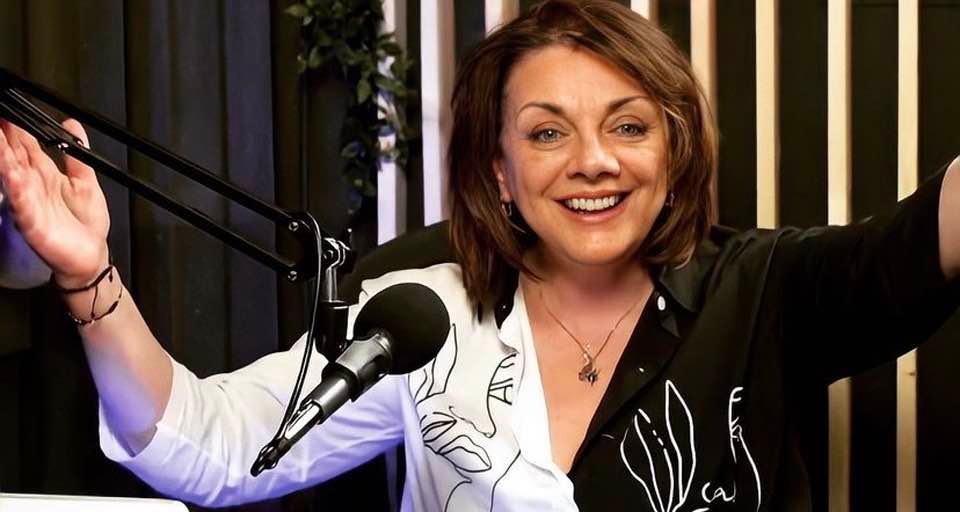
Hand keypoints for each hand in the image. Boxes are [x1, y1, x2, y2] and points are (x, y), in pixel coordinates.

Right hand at [0, 119, 109, 287]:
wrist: (92, 256)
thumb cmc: (86, 223)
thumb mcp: (85, 182)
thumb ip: (77, 155)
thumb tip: (70, 124)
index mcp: (45, 174)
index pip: (25, 145)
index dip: (16, 127)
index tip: (8, 109)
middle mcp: (33, 186)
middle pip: (14, 156)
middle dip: (3, 137)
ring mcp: (30, 204)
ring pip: (12, 176)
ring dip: (3, 157)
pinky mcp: (33, 224)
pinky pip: (23, 204)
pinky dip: (18, 190)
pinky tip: (13, 175)